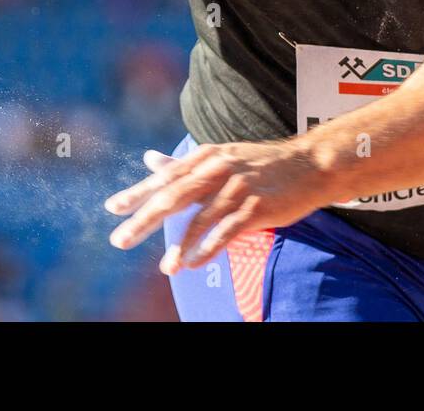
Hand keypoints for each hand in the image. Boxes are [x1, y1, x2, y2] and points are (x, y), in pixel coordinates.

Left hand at [103, 139, 334, 273]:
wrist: (312, 165)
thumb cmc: (263, 165)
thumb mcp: (222, 157)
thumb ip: (184, 164)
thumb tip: (148, 159)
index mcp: (207, 156)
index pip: (165, 177)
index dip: (137, 192)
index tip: (112, 208)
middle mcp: (219, 168)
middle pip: (174, 196)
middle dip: (144, 219)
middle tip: (121, 240)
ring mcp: (239, 187)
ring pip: (200, 218)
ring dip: (179, 245)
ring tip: (166, 267)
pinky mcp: (258, 206)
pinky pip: (227, 230)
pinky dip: (208, 248)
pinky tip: (194, 263)